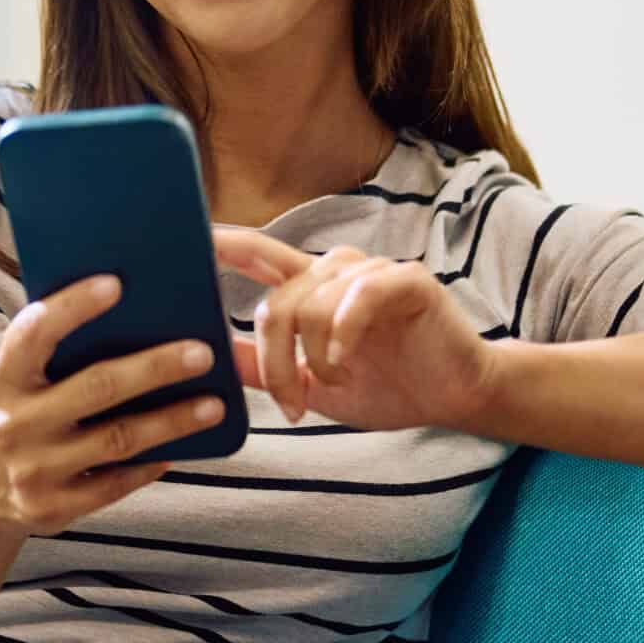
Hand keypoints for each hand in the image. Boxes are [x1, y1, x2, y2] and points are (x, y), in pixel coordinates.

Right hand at [0, 274, 229, 537]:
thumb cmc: (14, 413)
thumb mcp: (13, 379)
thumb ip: (50, 351)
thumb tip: (127, 308)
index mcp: (3, 378)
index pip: (34, 334)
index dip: (72, 307)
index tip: (116, 284)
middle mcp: (15, 422)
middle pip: (96, 387)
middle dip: (153, 368)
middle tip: (202, 352)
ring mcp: (35, 469)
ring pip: (117, 439)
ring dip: (171, 421)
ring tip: (213, 405)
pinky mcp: (54, 506)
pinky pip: (115, 484)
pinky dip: (151, 464)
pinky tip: (182, 447)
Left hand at [210, 228, 499, 428]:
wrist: (455, 397)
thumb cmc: (386, 386)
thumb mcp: (312, 383)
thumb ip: (261, 366)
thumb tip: (207, 356)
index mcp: (311, 287)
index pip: (257, 254)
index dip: (223, 243)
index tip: (187, 238)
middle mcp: (336, 269)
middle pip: (276, 302)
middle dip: (274, 360)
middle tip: (291, 404)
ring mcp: (371, 270)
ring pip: (310, 305)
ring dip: (313, 359)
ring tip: (335, 384)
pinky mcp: (405, 280)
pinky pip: (355, 299)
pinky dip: (342, 338)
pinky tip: (345, 363)